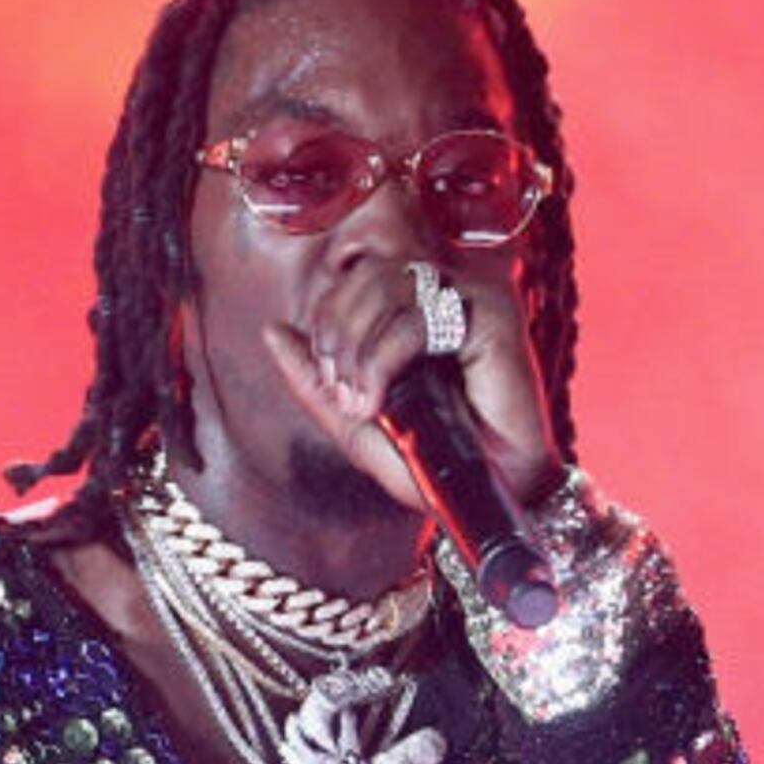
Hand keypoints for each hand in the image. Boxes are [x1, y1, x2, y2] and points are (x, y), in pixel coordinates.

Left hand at [266, 252, 560, 514]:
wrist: (489, 491)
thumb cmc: (430, 457)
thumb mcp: (352, 420)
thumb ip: (311, 377)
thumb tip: (271, 330)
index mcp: (413, 309)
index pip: (352, 278)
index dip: (327, 321)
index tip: (330, 379)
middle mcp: (442, 295)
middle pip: (365, 273)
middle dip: (336, 331)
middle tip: (342, 389)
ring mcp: (470, 297)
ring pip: (385, 284)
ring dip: (357, 346)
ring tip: (362, 399)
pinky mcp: (492, 315)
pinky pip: (415, 316)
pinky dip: (383, 357)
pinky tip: (381, 398)